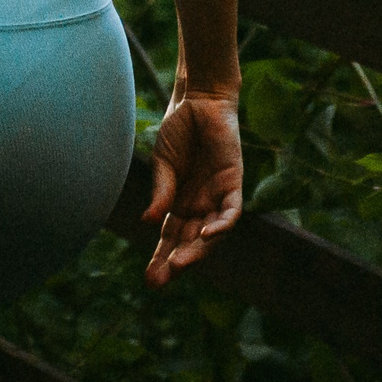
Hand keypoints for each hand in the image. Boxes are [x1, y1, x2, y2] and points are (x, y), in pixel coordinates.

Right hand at [142, 90, 242, 286]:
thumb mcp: (163, 165)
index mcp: (179, 203)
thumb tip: (148, 222)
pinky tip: (205, 236)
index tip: (150, 281)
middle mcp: (199, 205)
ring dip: (195, 251)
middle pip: (188, 242)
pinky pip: (231, 212)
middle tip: (159, 281)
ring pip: (210, 234)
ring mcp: (217, 195)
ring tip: (178, 266)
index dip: (161, 259)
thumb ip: (161, 193)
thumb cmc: (179, 129)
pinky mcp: (233, 182)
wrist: (197, 99)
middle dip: (174, 262)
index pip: (170, 239)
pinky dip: (220, 225)